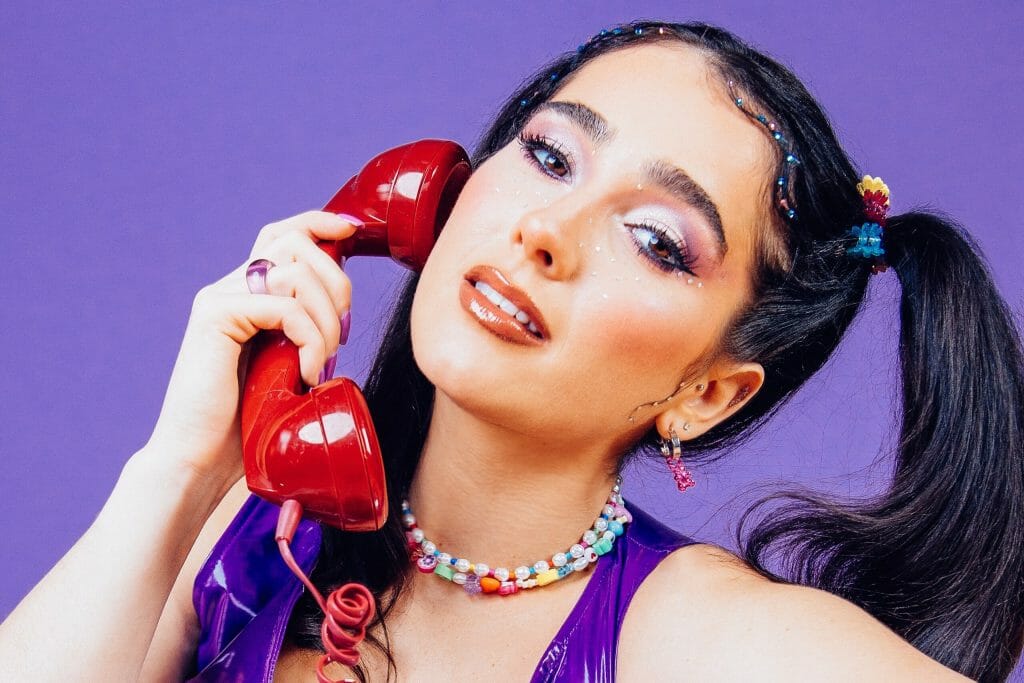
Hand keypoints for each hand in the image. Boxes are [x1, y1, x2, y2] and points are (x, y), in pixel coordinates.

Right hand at [143, 210, 357, 487]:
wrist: (200, 462)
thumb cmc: (248, 426)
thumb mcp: (290, 369)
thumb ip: (305, 334)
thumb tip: (344, 314)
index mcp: (248, 295)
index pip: (283, 235)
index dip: (319, 224)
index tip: (352, 233)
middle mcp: (230, 288)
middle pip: (296, 243)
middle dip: (337, 283)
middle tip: (341, 337)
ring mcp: (220, 300)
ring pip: (295, 273)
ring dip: (326, 318)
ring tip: (322, 364)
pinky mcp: (216, 318)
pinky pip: (283, 306)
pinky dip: (309, 338)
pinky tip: (306, 373)